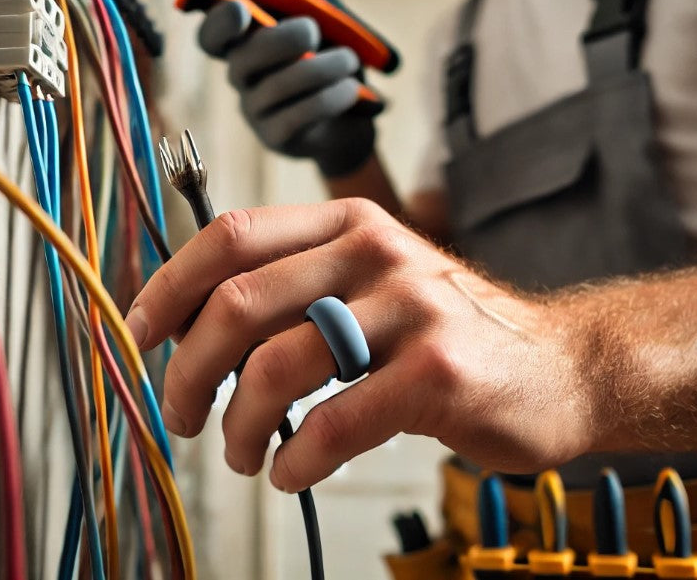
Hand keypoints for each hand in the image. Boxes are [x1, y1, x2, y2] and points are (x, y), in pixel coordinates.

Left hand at [125, 199, 595, 491]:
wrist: (556, 363)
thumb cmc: (444, 331)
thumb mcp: (372, 282)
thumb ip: (297, 289)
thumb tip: (193, 325)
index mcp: (348, 223)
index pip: (230, 235)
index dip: (168, 288)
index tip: (140, 339)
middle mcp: (376, 252)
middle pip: (238, 303)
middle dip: (188, 372)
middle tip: (183, 415)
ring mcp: (411, 309)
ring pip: (277, 367)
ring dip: (239, 426)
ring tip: (244, 453)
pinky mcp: (439, 373)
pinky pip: (334, 423)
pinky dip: (297, 461)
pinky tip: (293, 473)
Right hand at [198, 0, 379, 176]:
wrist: (355, 118)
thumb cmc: (331, 59)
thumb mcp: (328, 18)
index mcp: (246, 42)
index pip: (212, 34)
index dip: (216, 22)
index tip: (237, 8)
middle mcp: (243, 76)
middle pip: (241, 59)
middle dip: (277, 41)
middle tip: (312, 29)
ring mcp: (257, 110)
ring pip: (275, 88)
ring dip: (318, 69)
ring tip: (350, 60)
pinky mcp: (279, 137)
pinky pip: (296, 117)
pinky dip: (327, 98)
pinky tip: (351, 89)